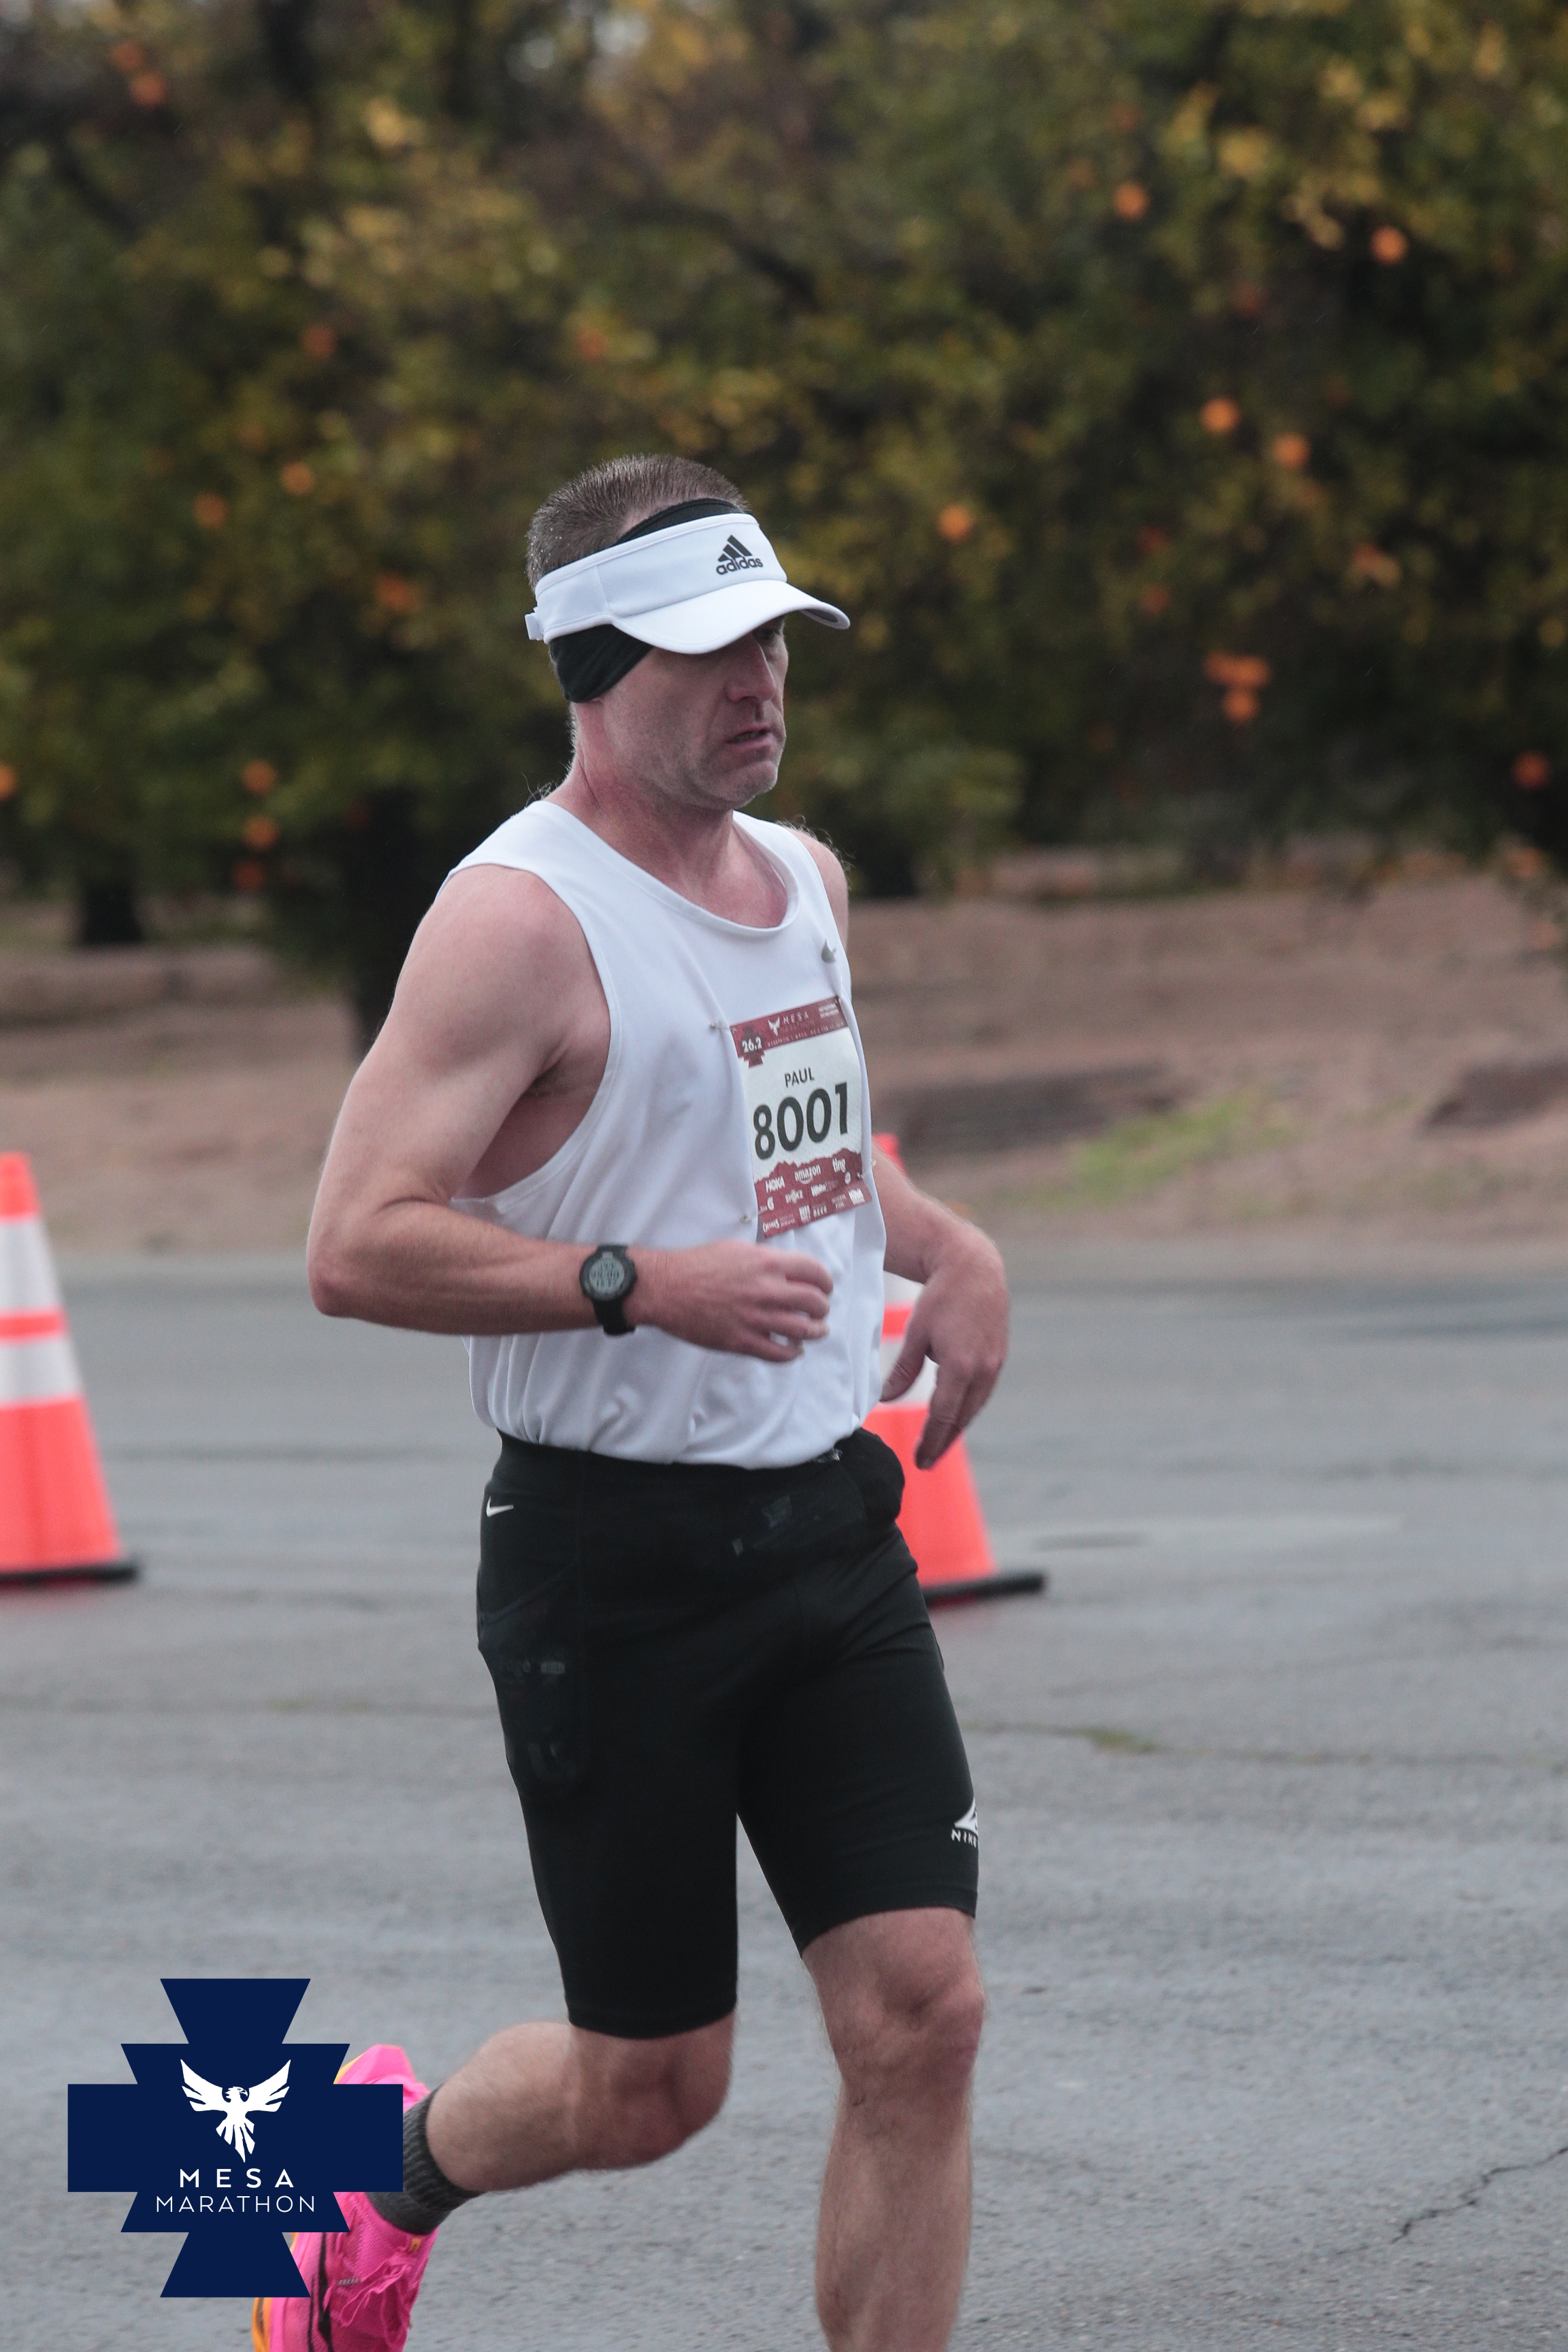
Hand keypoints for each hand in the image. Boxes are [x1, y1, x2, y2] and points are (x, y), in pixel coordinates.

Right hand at [630, 1241, 832, 1361]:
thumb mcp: (737, 1250)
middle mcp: (767, 1290)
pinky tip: (793, 1350)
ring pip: (803, 1330)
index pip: (814, 1271)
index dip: (825, 1281)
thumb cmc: (696, 1265)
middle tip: (820, 1310)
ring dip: (815, 1331)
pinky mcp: (742, 1341)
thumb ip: (765, 1260)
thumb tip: (786, 1270)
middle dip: (822, 1308)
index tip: (825, 1287)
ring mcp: (756, 1318)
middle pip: (815, 1302)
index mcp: (767, 1263)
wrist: (666, 1288)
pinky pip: (779, 1353)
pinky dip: (792, 1353)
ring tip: (816, 1331)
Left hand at [880, 1226, 1007, 1466]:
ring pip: (974, 1406)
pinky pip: (982, 1392)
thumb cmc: (941, 1297)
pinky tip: (956, 1414)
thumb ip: (902, 1370)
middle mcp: (982, 1369)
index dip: (931, 1440)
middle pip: (962, 1418)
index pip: (943, 1415)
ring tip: (939, 1444)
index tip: (919, 1460)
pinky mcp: (998, 1356)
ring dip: (957, 1427)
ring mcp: (994, 1364)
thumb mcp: (916, 1333)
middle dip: (943, 1441)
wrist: (976, 1268)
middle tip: (926, 1462)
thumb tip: (886, 1401)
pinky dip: (968, 1407)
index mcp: (960, 1366)